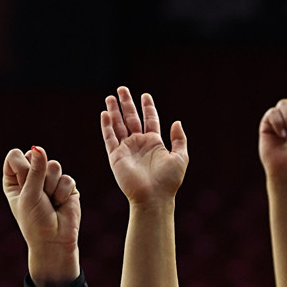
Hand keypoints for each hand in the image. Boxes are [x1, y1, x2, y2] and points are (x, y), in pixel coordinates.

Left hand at [2, 145, 80, 286]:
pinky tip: (60, 205)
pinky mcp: (67, 187)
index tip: (24, 184)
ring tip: (50, 202)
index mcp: (14, 179)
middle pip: (36, 157)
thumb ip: (34, 170)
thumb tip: (39, 148)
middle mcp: (32, 177)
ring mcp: (50, 181)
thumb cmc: (35, 221)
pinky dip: (63, 193)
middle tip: (38, 195)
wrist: (54, 241)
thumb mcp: (29, 194)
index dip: (22, 167)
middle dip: (38, 177)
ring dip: (51, 186)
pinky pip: (67, 178)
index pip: (15, 156)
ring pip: (54, 166)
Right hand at [101, 88, 188, 206]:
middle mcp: (139, 144)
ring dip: (114, 111)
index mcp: (154, 143)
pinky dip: (107, 126)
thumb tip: (177, 122)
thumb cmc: (169, 181)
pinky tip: (105, 113)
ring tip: (110, 97)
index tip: (145, 95)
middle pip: (131, 118)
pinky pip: (109, 138)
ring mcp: (127, 149)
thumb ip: (179, 139)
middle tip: (122, 89)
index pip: (150, 120)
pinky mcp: (116, 156)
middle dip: (126, 104)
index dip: (147, 107)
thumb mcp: (181, 157)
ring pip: (118, 125)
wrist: (153, 197)